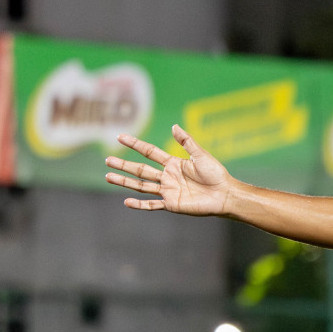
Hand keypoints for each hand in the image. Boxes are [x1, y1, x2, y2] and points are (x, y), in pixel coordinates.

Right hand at [105, 125, 234, 214]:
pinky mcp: (171, 204)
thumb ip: (187, 142)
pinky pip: (152, 204)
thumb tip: (174, 126)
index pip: (149, 152)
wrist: (225, 194)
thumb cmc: (216, 174)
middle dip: (123, 165)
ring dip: (125, 182)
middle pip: (140, 169)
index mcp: (173, 163)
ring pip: (141, 185)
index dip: (135, 144)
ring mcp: (168, 191)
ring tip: (108, 177)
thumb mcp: (201, 155)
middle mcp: (167, 176)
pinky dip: (140, 205)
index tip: (120, 137)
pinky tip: (126, 202)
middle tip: (107, 160)